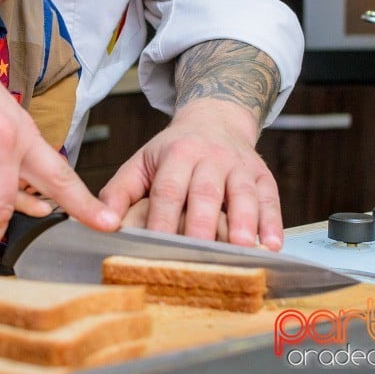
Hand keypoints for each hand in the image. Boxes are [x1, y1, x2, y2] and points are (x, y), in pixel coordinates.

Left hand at [99, 98, 282, 250]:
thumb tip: (102, 222)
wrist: (214, 118)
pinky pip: (270, 198)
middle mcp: (210, 157)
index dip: (162, 219)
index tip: (156, 246)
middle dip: (202, 224)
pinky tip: (272, 244)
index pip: (168, 190)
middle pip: (206, 193)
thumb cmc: (172, 151)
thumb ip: (120, 190)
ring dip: (243, 222)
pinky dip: (273, 222)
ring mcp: (239, 166)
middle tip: (198, 254)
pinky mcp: (263, 175)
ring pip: (242, 194)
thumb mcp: (142, 162)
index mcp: (176, 154)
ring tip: (241, 248)